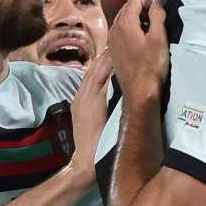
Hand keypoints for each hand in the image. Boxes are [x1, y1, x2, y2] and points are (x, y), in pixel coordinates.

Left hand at [65, 47, 111, 184]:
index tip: (128, 44)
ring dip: (102, 61)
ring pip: (91, 73)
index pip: (104, 68)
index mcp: (92, 97)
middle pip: (96, 67)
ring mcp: (79, 99)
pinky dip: (96, 73)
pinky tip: (105, 70)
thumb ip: (116, 97)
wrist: (84, 164)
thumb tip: (123, 76)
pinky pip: (87, 83)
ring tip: (116, 50)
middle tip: (123, 41)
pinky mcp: (78, 105)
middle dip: (109, 54)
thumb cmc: (102, 146)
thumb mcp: (112, 120)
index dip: (115, 55)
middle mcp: (83, 94)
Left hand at [108, 0, 169, 94]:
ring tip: (149, 35)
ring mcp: (111, 39)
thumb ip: (157, 15)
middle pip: (127, 8)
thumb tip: (156, 3)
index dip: (149, 3)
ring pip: (123, 20)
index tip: (158, 16)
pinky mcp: (113, 50)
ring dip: (136, 22)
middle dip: (142, 11)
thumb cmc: (151, 65)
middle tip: (155, 25)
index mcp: (124, 22)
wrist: (139, 91)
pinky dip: (131, 32)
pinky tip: (140, 45)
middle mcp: (114, 28)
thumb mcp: (159, 37)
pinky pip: (121, 32)